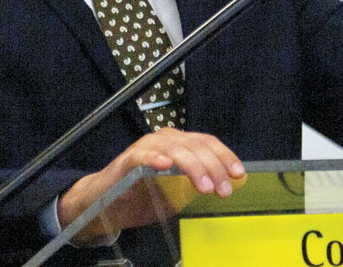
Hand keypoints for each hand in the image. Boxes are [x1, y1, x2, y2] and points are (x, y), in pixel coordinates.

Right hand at [57, 128, 244, 245]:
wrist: (105, 203)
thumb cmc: (142, 196)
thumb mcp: (176, 193)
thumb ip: (196, 185)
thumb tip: (226, 186)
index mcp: (179, 144)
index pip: (207, 142)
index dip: (224, 156)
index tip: (238, 174)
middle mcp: (165, 139)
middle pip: (196, 145)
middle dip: (213, 167)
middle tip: (223, 190)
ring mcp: (146, 147)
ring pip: (176, 149)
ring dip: (193, 167)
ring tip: (204, 186)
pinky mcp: (127, 160)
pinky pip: (143, 155)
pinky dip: (155, 158)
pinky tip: (166, 166)